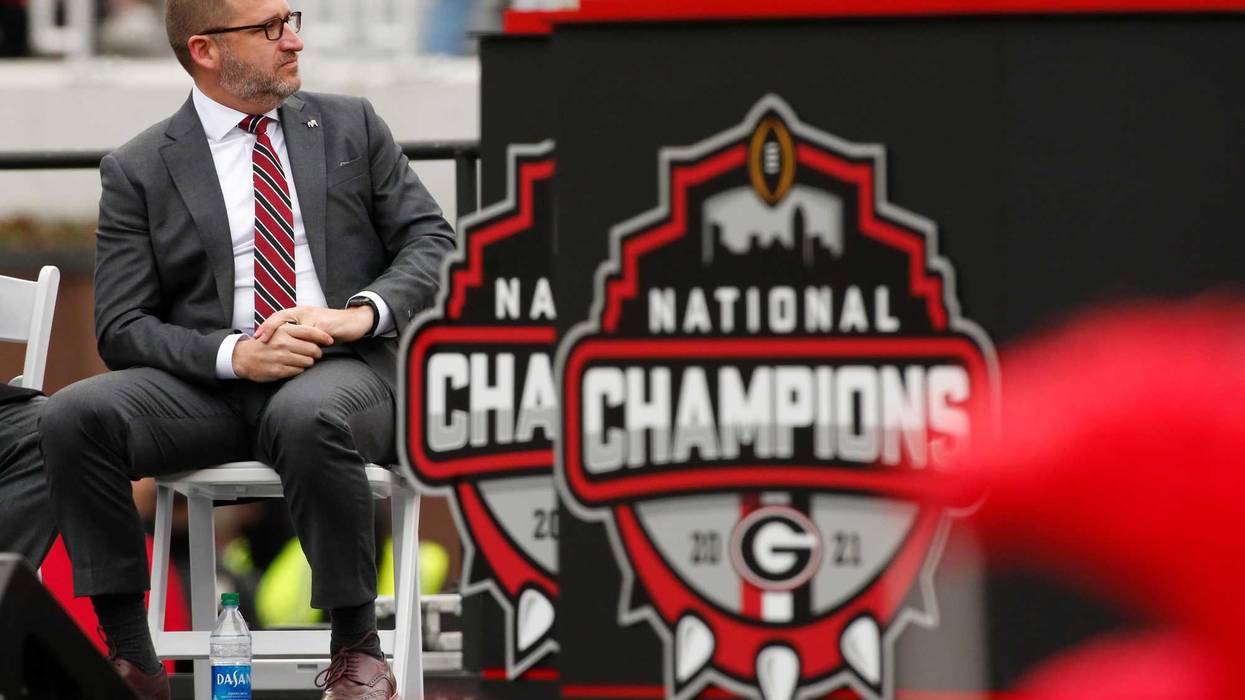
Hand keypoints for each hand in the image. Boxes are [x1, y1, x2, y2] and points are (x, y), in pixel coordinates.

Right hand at [232, 323, 333, 381]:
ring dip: (308, 362)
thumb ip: (296, 331)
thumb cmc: (265, 343)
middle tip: (314, 354)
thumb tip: (318, 334)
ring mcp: (281, 357)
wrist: (243, 357)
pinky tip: (294, 366)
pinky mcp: (278, 370)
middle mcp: (283, 343)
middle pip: (313, 349)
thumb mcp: (278, 330)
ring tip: (302, 360)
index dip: (323, 337)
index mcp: (284, 330)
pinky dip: (299, 370)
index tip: (330, 340)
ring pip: (308, 362)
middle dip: (317, 352)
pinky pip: (299, 371)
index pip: (310, 332)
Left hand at [253, 305, 374, 344]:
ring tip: (273, 347)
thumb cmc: (333, 327)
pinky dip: (302, 345)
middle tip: (260, 340)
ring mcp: (314, 319)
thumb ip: (300, 334)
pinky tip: (296, 352)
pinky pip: (310, 337)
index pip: (279, 316)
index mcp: (300, 312)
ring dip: (283, 338)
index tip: (257, 337)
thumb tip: (283, 346)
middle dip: (269, 329)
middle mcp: (305, 313)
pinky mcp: (324, 327)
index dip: (267, 326)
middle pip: (281, 318)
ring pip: (295, 329)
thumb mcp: (313, 329)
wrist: (354, 322)